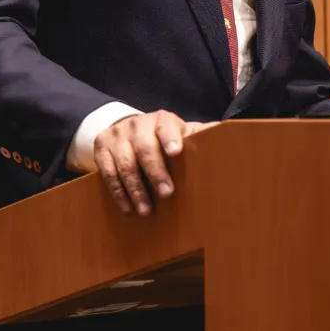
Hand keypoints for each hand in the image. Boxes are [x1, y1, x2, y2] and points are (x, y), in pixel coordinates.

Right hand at [94, 111, 214, 214]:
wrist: (127, 130)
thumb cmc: (162, 138)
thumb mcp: (181, 133)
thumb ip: (200, 135)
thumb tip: (229, 134)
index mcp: (162, 120)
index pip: (166, 126)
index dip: (170, 138)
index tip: (175, 152)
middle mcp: (138, 124)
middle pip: (144, 148)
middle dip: (155, 172)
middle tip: (166, 194)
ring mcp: (117, 134)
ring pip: (125, 163)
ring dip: (136, 189)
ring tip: (147, 210)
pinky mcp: (101, 147)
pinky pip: (107, 172)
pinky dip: (118, 192)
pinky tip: (128, 207)